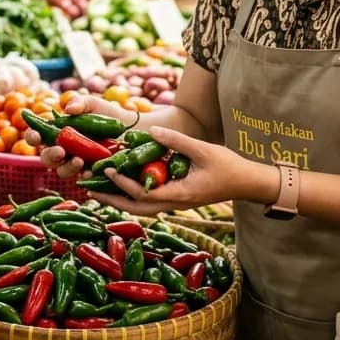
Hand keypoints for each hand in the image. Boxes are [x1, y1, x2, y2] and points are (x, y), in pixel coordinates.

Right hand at [26, 94, 131, 178]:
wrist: (132, 129)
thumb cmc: (107, 115)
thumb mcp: (93, 104)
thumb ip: (80, 103)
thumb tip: (69, 109)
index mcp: (58, 132)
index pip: (38, 136)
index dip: (33, 137)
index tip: (36, 136)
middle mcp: (64, 149)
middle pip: (46, 158)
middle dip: (49, 155)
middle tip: (60, 151)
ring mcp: (76, 162)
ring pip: (62, 171)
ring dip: (67, 167)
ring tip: (79, 160)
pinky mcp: (90, 173)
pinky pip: (83, 179)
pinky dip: (85, 175)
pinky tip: (91, 170)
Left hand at [87, 127, 268, 215]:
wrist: (248, 182)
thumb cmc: (229, 166)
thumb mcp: (203, 149)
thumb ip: (177, 141)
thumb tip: (151, 132)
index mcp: (180, 194)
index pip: (143, 193)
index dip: (123, 183)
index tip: (107, 169)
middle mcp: (175, 203)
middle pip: (137, 208)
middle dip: (113, 199)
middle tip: (91, 189)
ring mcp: (177, 203)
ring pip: (143, 207)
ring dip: (121, 198)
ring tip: (101, 189)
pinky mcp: (179, 198)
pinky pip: (151, 200)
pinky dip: (135, 194)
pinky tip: (126, 183)